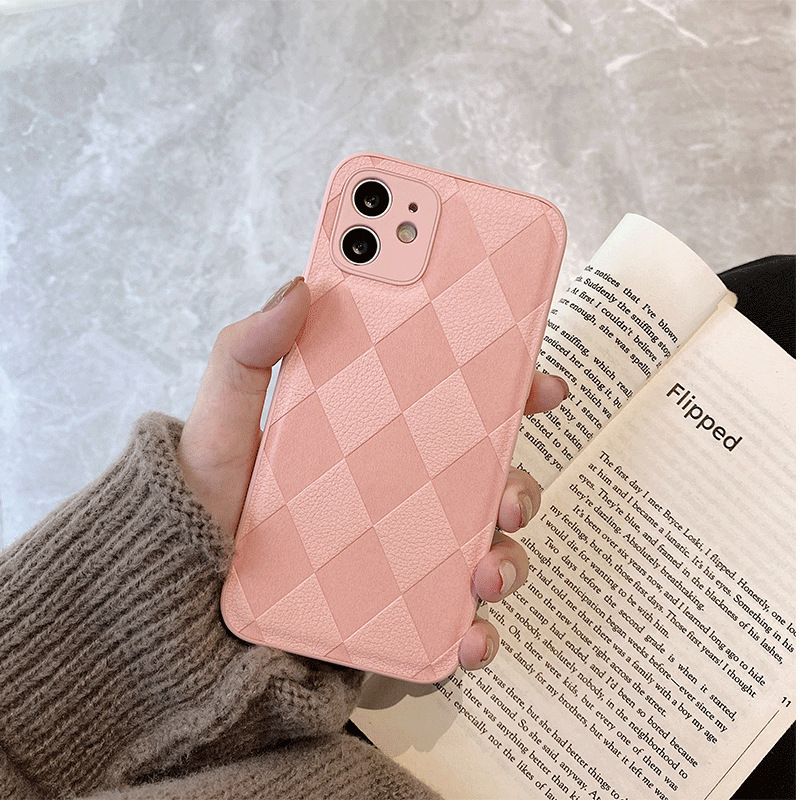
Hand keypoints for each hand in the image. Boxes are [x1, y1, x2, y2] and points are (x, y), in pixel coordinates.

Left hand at [178, 276, 567, 670]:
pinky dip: (477, 633)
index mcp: (375, 436)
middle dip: (520, 480)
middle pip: (487, 478)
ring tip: (485, 570)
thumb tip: (299, 287)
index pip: (454, 403)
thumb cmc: (205, 507)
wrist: (185, 605)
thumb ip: (247, 355)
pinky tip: (467, 638)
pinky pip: (455, 624)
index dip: (507, 389)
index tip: (538, 380)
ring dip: (508, 556)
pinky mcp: (400, 612)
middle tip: (510, 489)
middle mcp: (402, 492)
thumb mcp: (221, 425)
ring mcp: (407, 553)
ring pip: (485, 548)